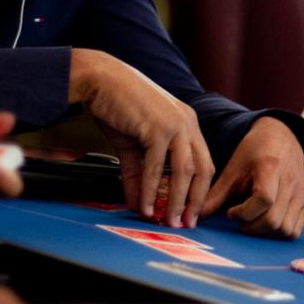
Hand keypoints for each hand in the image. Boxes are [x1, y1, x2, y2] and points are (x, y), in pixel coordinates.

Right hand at [71, 48, 213, 227]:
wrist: (100, 80)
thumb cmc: (117, 107)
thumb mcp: (133, 146)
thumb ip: (139, 175)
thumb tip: (139, 204)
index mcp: (188, 124)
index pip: (204, 163)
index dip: (199, 191)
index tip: (191, 213)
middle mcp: (188, 123)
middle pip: (202, 170)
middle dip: (195, 201)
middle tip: (185, 223)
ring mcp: (176, 124)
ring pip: (184, 172)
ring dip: (176, 200)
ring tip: (168, 220)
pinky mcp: (158, 128)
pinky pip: (156, 166)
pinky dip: (150, 189)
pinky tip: (144, 205)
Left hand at [201, 117, 303, 237]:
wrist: (283, 137)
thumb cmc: (256, 150)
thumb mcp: (234, 167)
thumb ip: (217, 193)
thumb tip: (196, 216)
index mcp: (271, 167)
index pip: (264, 200)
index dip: (244, 213)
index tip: (231, 212)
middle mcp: (291, 182)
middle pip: (274, 220)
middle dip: (251, 226)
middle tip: (239, 219)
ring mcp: (301, 194)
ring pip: (286, 230)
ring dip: (265, 232)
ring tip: (252, 220)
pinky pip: (295, 230)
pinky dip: (278, 233)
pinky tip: (265, 221)